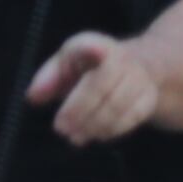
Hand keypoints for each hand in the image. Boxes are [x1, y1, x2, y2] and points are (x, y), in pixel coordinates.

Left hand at [27, 31, 158, 144]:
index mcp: (96, 45)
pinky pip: (132, 116)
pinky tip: (96, 135)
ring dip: (94, 123)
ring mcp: (139, 78)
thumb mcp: (66, 65)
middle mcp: (121, 58)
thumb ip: (47, 78)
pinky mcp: (149, 98)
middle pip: (103, 82)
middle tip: (61, 129)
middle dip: (81, 107)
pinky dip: (112, 129)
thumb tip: (33, 96)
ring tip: (75, 136)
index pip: (93, 45)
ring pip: (118, 103)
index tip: (96, 52)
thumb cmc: (92, 67)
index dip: (93, 48)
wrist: (140, 65)